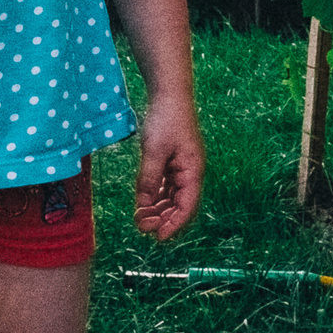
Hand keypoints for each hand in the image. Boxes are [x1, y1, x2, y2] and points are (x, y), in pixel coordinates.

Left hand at [132, 93, 204, 241]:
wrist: (168, 94)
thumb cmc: (166, 120)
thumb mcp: (154, 151)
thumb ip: (149, 179)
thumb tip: (144, 205)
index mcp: (193, 172)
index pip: (187, 207)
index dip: (174, 225)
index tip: (158, 237)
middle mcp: (190, 173)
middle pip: (179, 205)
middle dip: (162, 219)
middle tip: (142, 227)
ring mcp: (181, 168)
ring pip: (171, 197)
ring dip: (157, 209)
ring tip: (140, 218)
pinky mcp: (172, 162)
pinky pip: (165, 186)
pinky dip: (155, 196)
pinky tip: (143, 203)